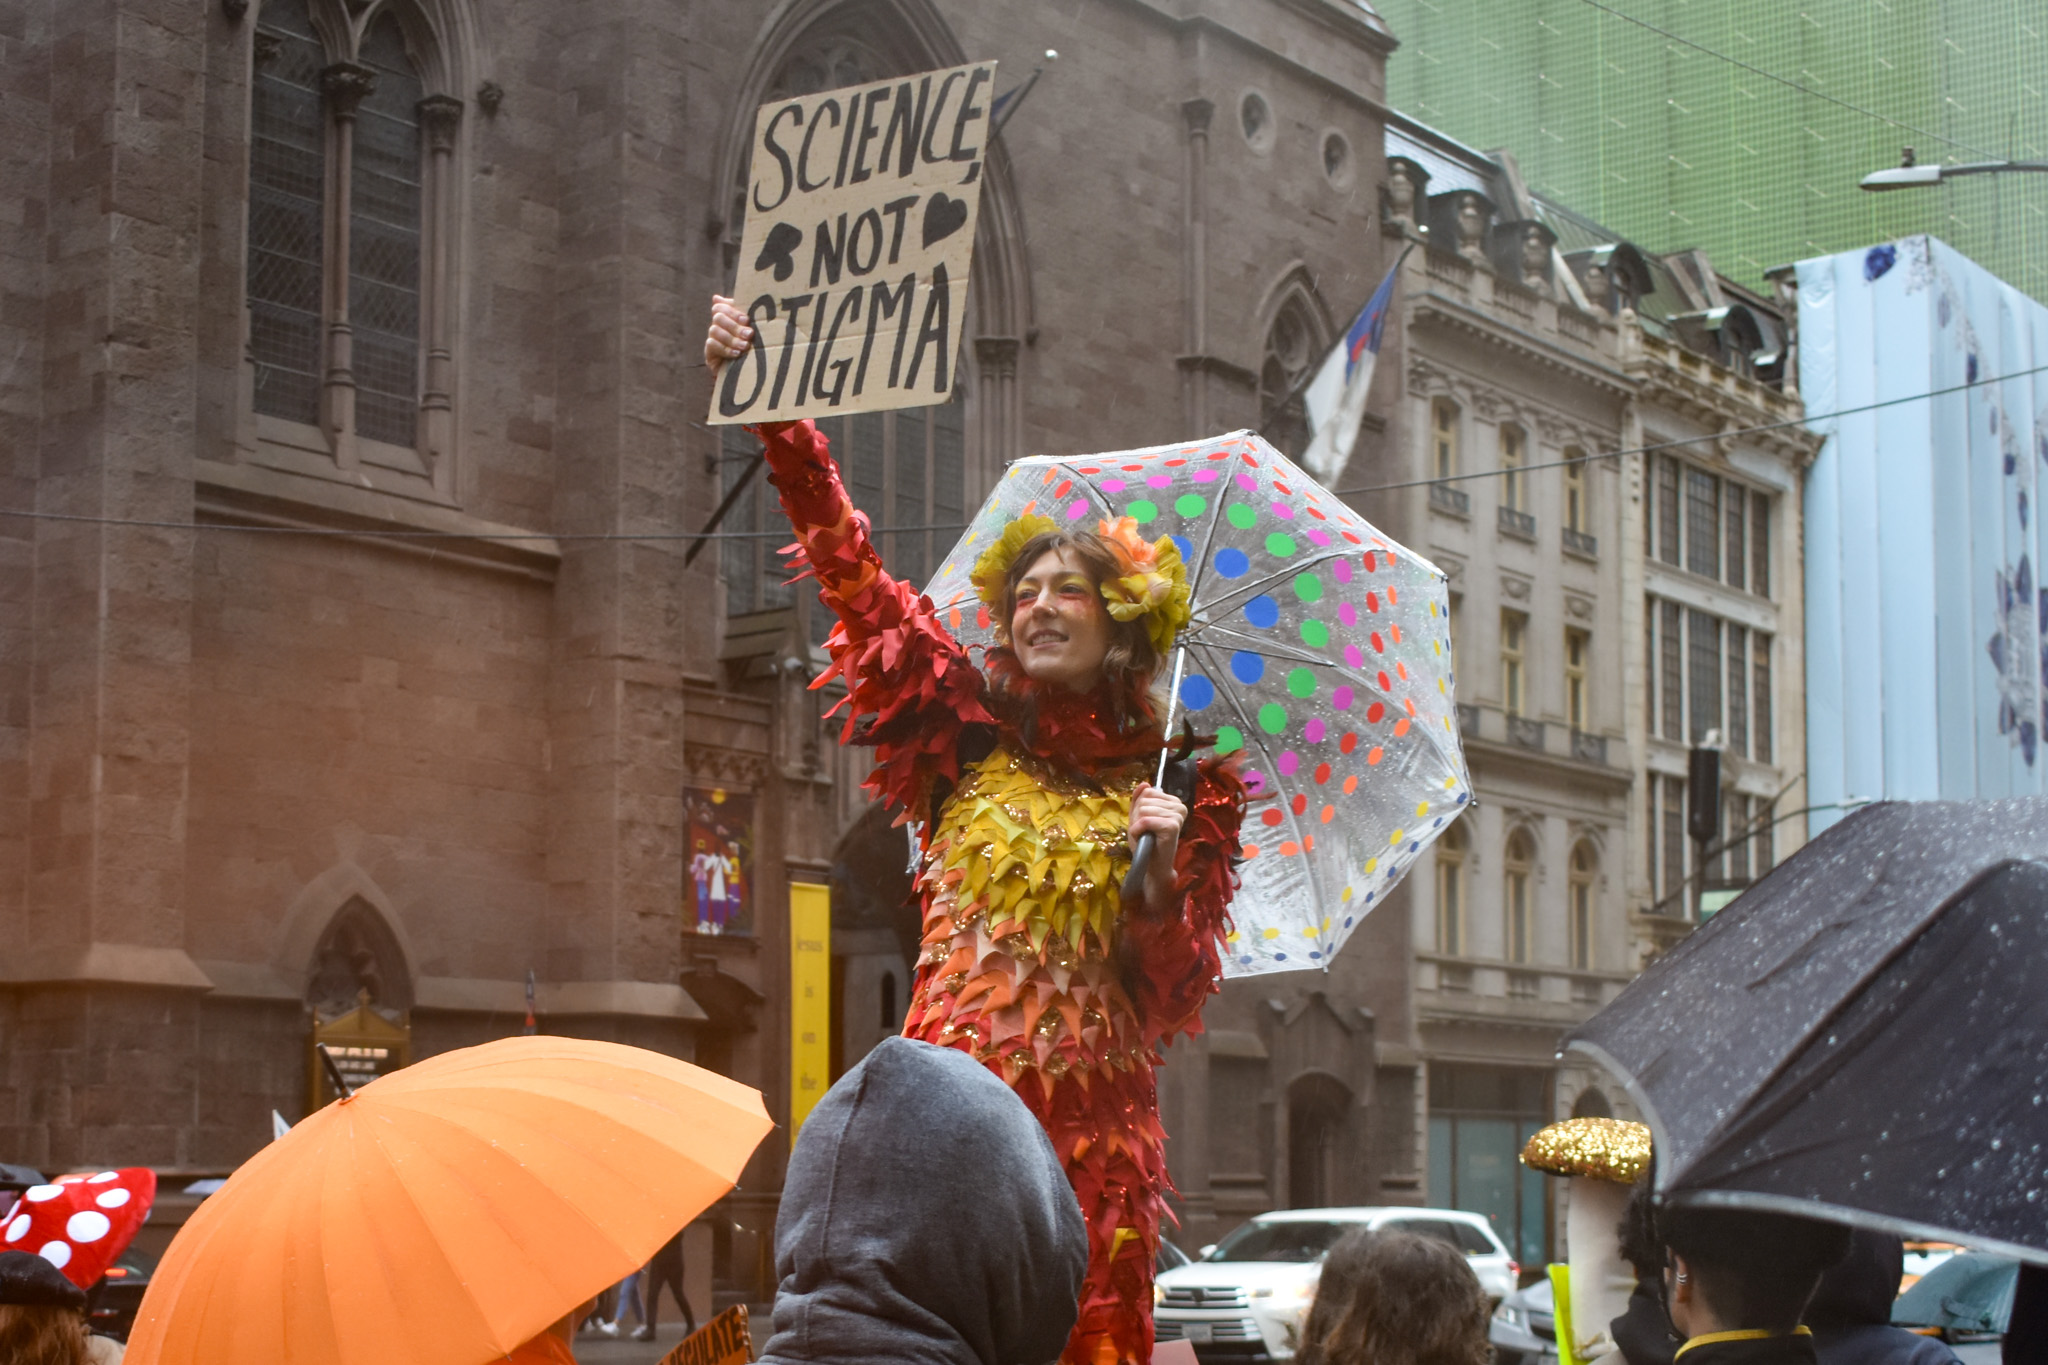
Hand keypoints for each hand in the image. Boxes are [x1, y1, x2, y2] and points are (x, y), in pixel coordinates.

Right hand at [705, 295, 752, 376]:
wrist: (749, 374)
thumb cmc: (754, 349)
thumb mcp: (753, 333)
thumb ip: (747, 317)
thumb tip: (732, 301)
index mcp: (728, 317)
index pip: (721, 306)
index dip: (732, 311)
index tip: (746, 320)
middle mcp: (718, 325)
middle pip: (718, 317)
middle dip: (735, 326)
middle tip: (749, 334)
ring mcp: (712, 338)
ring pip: (714, 330)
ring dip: (731, 338)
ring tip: (745, 346)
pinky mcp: (709, 353)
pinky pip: (712, 345)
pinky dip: (725, 349)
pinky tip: (736, 354)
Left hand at [1129, 781, 1188, 909]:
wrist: (1152, 864)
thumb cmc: (1146, 841)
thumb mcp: (1138, 816)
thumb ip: (1140, 799)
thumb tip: (1145, 783)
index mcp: (1173, 801)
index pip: (1147, 792)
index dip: (1139, 808)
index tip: (1146, 823)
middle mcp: (1179, 806)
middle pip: (1144, 801)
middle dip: (1137, 818)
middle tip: (1146, 832)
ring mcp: (1178, 815)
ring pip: (1143, 810)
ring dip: (1138, 825)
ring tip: (1147, 836)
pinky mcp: (1173, 826)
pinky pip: (1145, 821)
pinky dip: (1138, 831)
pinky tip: (1144, 838)